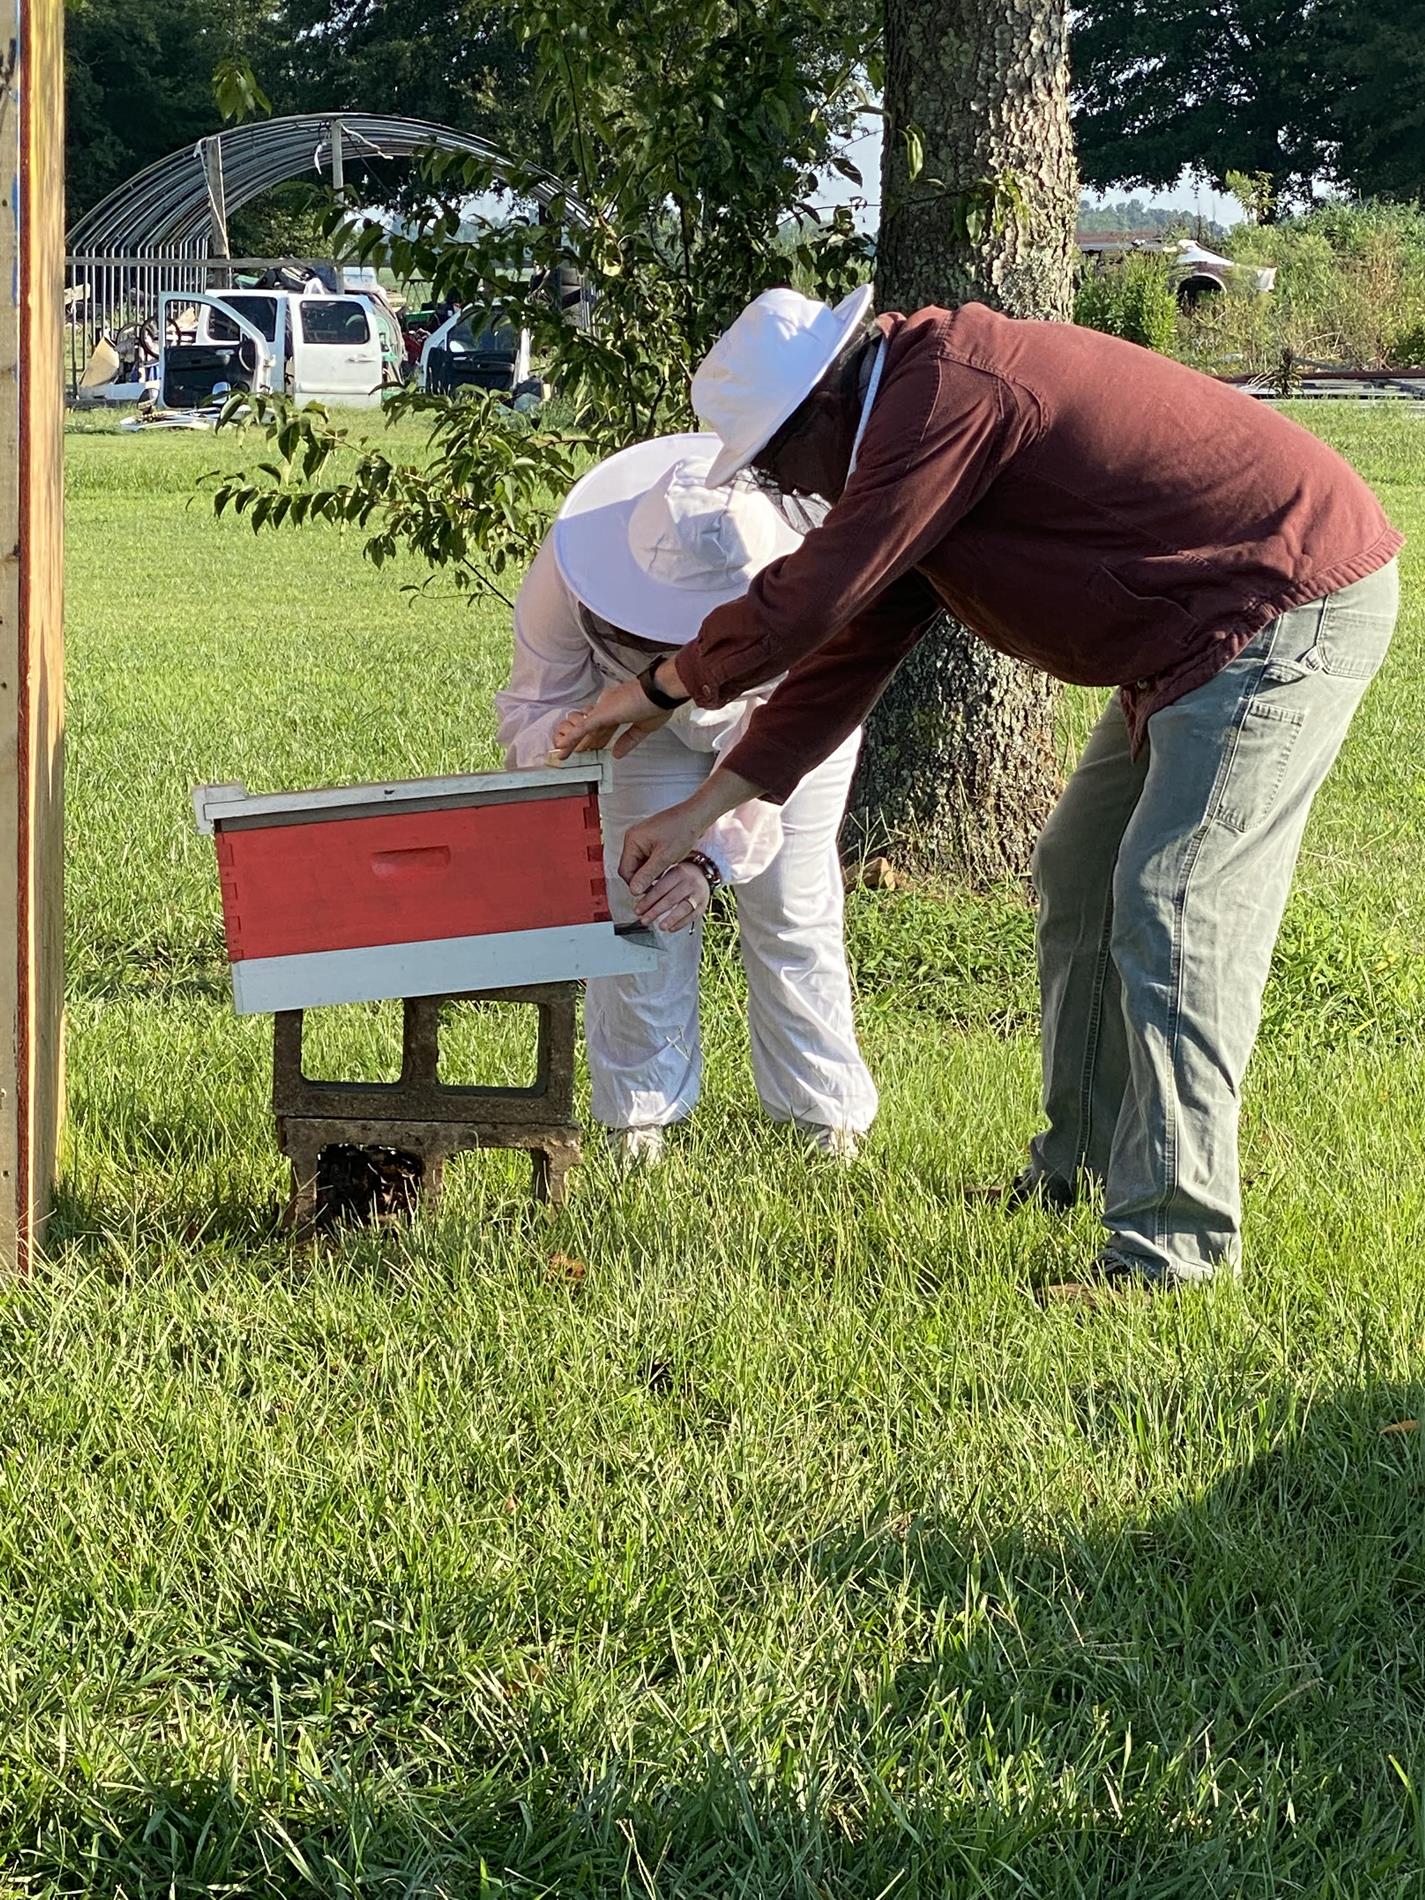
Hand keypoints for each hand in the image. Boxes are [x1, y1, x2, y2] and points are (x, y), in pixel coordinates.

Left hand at [549, 679, 672, 759]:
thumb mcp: (643, 728)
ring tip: (562, 754)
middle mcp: (608, 707)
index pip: (604, 727)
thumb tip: (617, 753)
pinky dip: (572, 739)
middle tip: (571, 753)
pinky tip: (562, 747)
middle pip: (591, 729)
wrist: (660, 691)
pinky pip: (582, 729)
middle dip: (581, 743)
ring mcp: (603, 710)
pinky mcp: (601, 715)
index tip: (593, 748)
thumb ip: (628, 740)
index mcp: (620, 708)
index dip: (598, 739)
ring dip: (572, 742)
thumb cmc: (658, 703)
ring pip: (583, 729)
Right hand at [618, 798, 714, 895]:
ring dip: (650, 873)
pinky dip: (654, 866)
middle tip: (659, 885)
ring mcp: (641, 839)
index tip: (649, 891)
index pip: (625, 871)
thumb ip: (648, 874)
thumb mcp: (665, 857)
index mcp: (632, 840)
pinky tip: (666, 868)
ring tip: (664, 874)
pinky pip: (646, 859)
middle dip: (643, 878)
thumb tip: (634, 890)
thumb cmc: (682, 830)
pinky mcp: (649, 841)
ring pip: (639, 865)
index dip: (636, 884)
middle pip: (631, 868)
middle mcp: (633, 838)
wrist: (696, 816)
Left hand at [634, 860, 711, 932]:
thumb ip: (656, 882)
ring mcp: (698, 894)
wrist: (703, 873)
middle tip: (644, 919)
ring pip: (683, 908)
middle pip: (670, 899)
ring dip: (670, 919)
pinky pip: (692, 916)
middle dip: (655, 911)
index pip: (661, 888)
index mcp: (679, 872)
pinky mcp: (703, 905)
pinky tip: (671, 928)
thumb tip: (638, 896)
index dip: (648, 900)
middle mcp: (690, 882)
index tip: (638, 909)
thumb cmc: (680, 874)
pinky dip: (681, 923)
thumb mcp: (669, 871)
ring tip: (660, 926)